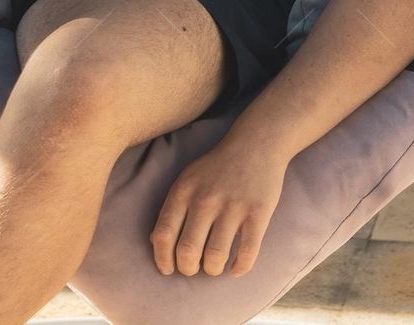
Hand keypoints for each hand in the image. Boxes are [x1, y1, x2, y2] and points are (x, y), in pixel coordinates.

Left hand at [149, 136, 287, 277]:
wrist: (255, 144)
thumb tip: (155, 242)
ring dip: (213, 269)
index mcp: (184, 190)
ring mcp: (232, 206)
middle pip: (188, 251)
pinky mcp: (257, 213)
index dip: (163, 259)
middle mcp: (205, 198)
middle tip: (194, 268)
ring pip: (215, 257)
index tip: (169, 269)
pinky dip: (239, 268)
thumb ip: (172, 207)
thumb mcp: (188, 179)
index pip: (163, 234)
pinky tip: (235, 268)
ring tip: (214, 266)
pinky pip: (247, 253)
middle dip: (188, 268)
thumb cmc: (217, 167)